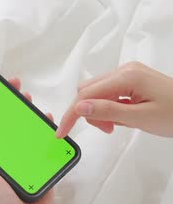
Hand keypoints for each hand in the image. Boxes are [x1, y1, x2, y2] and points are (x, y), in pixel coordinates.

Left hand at [0, 78, 54, 203]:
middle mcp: (3, 155)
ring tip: (28, 98)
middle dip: (10, 103)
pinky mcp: (40, 164)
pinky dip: (46, 130)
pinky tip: (47, 118)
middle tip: (13, 85)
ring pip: (24, 130)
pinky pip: (43, 143)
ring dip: (27, 112)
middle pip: (6, 123)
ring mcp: (22, 158)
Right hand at [56, 61, 172, 137]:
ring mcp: (129, 73)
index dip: (71, 114)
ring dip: (97, 111)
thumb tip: (79, 107)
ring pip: (96, 92)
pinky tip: (121, 117)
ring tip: (116, 125)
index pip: (86, 95)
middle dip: (87, 112)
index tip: (62, 133)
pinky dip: (107, 107)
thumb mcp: (141, 118)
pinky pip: (108, 92)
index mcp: (127, 77)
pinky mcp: (132, 79)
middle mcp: (125, 70)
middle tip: (107, 130)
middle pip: (88, 91)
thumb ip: (108, 112)